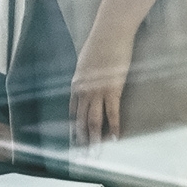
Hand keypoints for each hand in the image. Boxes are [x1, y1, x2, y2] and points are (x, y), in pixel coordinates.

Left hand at [69, 23, 143, 145]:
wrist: (110, 32)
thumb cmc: (100, 42)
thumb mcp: (86, 61)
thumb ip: (86, 75)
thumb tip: (87, 81)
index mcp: (76, 84)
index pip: (73, 111)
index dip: (74, 127)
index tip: (74, 140)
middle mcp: (84, 91)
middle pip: (80, 119)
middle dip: (81, 139)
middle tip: (82, 154)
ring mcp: (98, 91)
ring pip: (93, 120)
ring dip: (94, 138)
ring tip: (95, 153)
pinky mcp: (113, 89)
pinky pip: (112, 113)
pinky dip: (113, 127)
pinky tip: (114, 138)